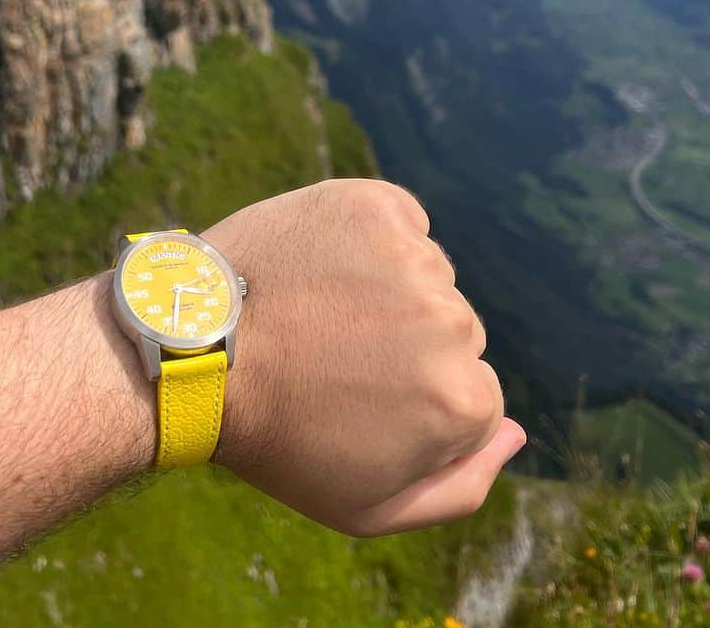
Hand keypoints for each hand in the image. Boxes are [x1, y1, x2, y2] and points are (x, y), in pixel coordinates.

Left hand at [203, 179, 524, 535]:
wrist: (191, 348)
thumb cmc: (277, 435)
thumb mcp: (367, 506)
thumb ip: (461, 484)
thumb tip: (518, 434)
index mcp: (463, 399)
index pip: (474, 396)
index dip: (413, 405)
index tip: (355, 401)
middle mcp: (452, 321)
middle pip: (455, 332)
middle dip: (406, 346)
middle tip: (332, 358)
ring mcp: (412, 256)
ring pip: (427, 276)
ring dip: (387, 290)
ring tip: (318, 311)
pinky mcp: (374, 203)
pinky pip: (400, 222)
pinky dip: (371, 238)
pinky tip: (320, 265)